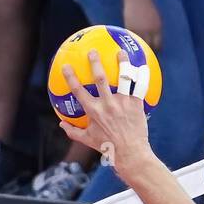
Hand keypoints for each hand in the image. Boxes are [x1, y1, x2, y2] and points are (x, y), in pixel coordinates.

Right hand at [58, 50, 152, 176]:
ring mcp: (122, 103)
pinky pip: (140, 86)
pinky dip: (141, 75)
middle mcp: (107, 104)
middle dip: (95, 63)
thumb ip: (73, 131)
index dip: (71, 78)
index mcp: (93, 112)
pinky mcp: (136, 104)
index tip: (66, 66)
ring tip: (120, 52)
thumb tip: (61, 124)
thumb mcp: (88, 140)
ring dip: (122, 63)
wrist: (130, 152)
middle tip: (92, 51)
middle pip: (100, 78)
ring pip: (123, 78)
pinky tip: (142, 66)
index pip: (78, 92)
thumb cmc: (107, 147)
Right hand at [122, 0, 161, 50]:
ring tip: (135, 55)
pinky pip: (131, 40)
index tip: (152, 54)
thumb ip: (154, 30)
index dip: (155, 51)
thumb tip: (152, 40)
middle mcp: (150, 31)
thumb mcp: (155, 19)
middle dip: (147, 53)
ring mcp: (140, 31)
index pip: (158, 45)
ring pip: (140, 46)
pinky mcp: (130, 29)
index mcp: (158, 28)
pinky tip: (128, 47)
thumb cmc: (146, 6)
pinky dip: (130, 44)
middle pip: (150, 47)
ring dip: (138, 51)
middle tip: (143, 57)